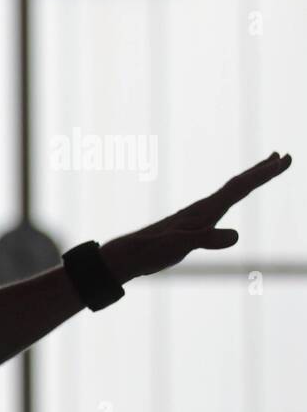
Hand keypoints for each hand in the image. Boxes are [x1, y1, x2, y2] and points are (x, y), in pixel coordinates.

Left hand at [100, 151, 292, 283]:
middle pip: (237, 184)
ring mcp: (198, 215)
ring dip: (250, 179)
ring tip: (265, 168)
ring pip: (230, 192)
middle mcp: (203, 208)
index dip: (263, 174)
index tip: (284, 159)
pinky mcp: (192, 225)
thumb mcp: (180, 246)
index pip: (240, 187)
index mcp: (205, 210)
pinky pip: (221, 204)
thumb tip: (236, 236)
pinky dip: (234, 196)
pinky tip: (232, 198)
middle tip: (283, 155)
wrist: (128, 255)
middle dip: (261, 170)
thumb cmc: (152, 251)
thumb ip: (207, 240)